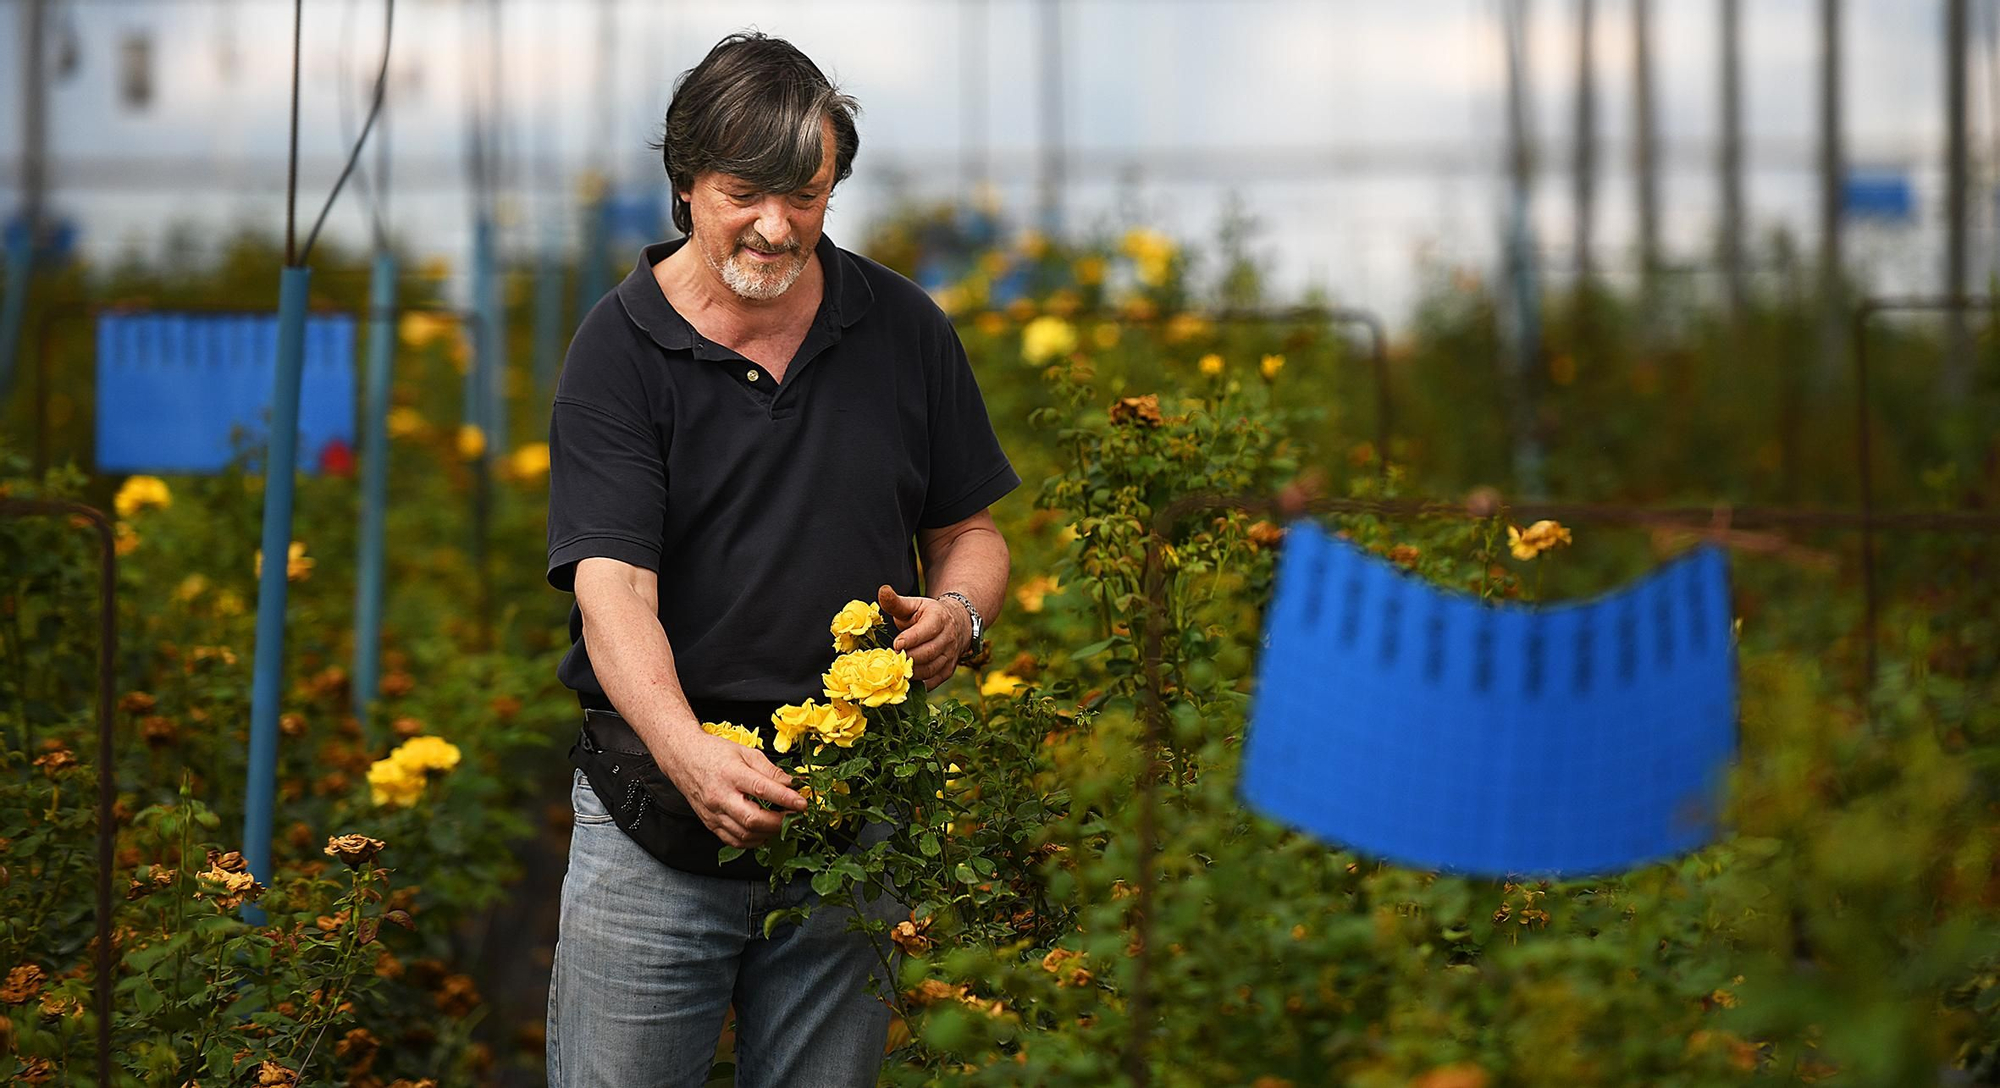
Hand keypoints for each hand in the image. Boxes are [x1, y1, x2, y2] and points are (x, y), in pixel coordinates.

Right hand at [657, 731, 806, 848]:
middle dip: (778, 823)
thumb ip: (770, 770)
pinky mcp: (709, 823)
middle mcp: (720, 796)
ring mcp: (713, 812)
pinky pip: (733, 840)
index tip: (802, 804)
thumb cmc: (715, 753)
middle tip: (793, 818)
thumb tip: (791, 785)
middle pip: (752, 819)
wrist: (684, 759)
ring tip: (780, 825)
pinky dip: (751, 841)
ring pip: (744, 835)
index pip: (762, 789)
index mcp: (731, 774)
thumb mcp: (746, 752)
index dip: (786, 799)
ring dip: (767, 834)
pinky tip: (762, 833)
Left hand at [878, 584, 969, 689]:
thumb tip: (882, 591)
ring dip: (912, 671)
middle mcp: (948, 638)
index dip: (911, 638)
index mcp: (939, 618)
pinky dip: (919, 684)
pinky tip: (905, 680)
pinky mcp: (948, 670)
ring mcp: (950, 656)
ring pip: (931, 669)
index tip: (896, 643)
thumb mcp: (913, 604)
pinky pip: (933, 681)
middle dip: (908, 656)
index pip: (926, 630)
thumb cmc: (927, 614)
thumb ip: (896, 602)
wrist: (956, 623)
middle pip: (928, 652)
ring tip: (897, 668)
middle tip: (892, 658)